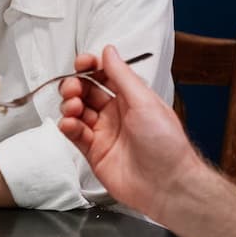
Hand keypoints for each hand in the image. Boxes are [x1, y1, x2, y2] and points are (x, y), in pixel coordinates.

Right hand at [59, 44, 202, 223]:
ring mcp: (104, 133)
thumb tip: (109, 51)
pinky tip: (69, 124)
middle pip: (86, 92)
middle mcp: (117, 114)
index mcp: (132, 98)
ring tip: (73, 108)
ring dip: (70, 105)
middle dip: (75, 86)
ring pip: (77, 112)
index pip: (105, 75)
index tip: (81, 63)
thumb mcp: (145, 101)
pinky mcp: (94, 153)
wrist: (167, 185)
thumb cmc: (166, 145)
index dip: (91, 67)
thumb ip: (122, 76)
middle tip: (73, 89)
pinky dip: (68, 126)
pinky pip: (75, 134)